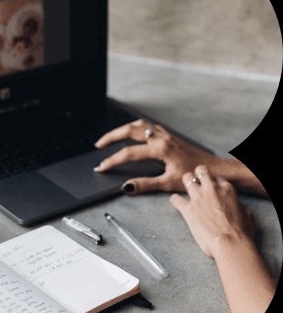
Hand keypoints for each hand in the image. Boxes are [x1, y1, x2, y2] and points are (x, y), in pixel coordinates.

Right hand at [94, 119, 218, 193]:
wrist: (213, 169)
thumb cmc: (194, 175)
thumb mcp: (168, 183)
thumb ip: (145, 184)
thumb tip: (127, 187)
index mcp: (159, 149)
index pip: (128, 153)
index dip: (112, 161)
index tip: (102, 167)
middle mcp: (160, 138)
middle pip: (129, 130)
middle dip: (111, 136)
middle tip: (98, 145)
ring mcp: (164, 135)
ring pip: (138, 125)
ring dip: (122, 129)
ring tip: (111, 137)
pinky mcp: (168, 135)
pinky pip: (147, 126)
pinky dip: (135, 128)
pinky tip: (131, 134)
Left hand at [169, 165, 255, 257]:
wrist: (231, 244)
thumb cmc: (242, 233)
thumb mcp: (247, 215)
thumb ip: (237, 205)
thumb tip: (235, 206)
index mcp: (227, 190)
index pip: (218, 178)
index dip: (215, 184)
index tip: (213, 189)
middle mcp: (212, 190)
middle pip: (201, 171)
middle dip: (198, 175)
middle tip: (196, 181)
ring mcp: (198, 198)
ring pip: (187, 178)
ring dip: (186, 182)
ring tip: (186, 188)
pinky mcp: (188, 209)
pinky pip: (176, 199)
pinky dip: (175, 200)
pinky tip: (176, 202)